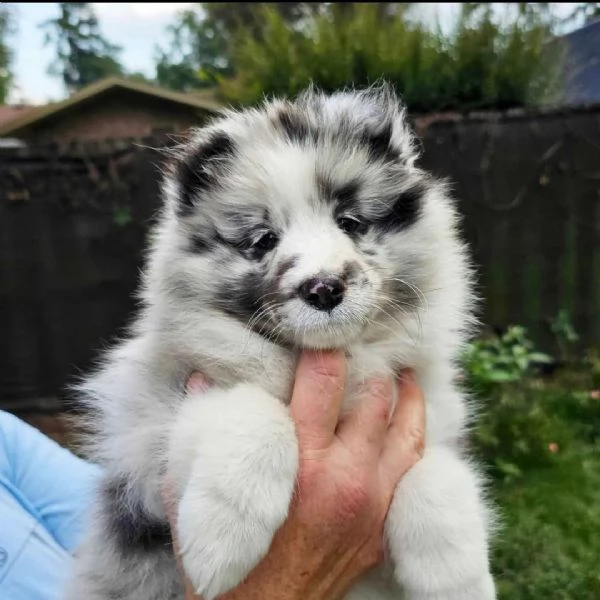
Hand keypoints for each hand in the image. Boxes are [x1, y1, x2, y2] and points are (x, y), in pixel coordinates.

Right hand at [163, 351, 425, 599]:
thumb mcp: (201, 492)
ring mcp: (372, 504)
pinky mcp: (382, 527)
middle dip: (370, 368)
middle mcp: (344, 478)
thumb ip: (201, 431)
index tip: (322, 336)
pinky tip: (408, 423)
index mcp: (300, 462)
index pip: (325, 381)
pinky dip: (413, 439)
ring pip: (409, 430)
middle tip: (365, 350)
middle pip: (375, 398)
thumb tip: (201, 378)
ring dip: (406, 397)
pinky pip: (412, 469)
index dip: (325, 349)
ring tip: (403, 374)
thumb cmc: (227, 558)